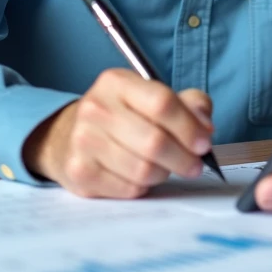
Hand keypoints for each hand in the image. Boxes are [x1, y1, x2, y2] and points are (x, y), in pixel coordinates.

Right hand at [23, 68, 213, 197]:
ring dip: (163, 174)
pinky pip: (129, 189)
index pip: (162, 103)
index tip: (204, 142)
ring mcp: (84, 141)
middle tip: (194, 165)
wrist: (67, 136)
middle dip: (183, 158)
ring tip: (164, 168)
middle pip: (154, 141)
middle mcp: (96, 108)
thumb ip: (188, 104)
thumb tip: (204, 126)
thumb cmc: (121, 117)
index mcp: (116, 82)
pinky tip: (139, 176)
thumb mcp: (151, 97)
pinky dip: (143, 187)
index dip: (189, 127)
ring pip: (143, 170)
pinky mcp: (80, 173)